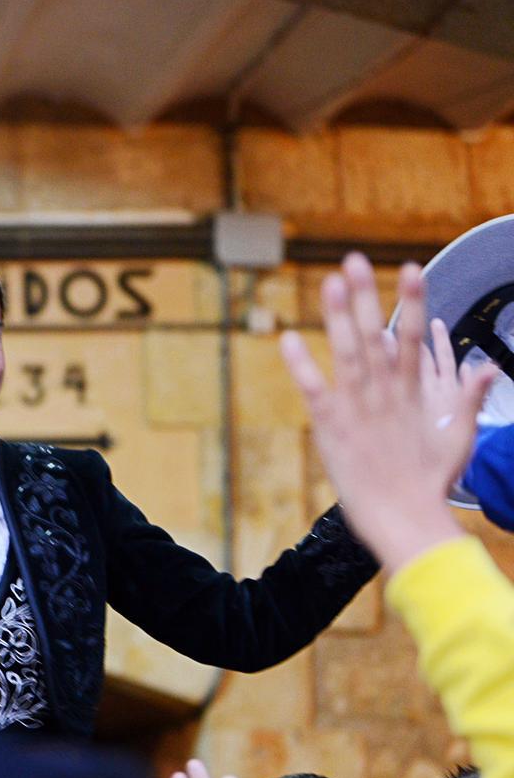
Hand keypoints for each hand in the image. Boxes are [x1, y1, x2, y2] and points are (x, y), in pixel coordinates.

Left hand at [280, 254, 495, 571]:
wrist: (405, 518)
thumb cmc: (429, 482)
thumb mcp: (458, 437)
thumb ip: (469, 398)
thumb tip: (488, 366)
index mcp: (414, 393)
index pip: (414, 337)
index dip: (413, 301)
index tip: (411, 267)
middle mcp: (386, 393)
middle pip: (377, 335)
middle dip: (367, 296)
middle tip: (354, 259)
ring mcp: (359, 407)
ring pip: (348, 353)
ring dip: (338, 317)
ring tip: (330, 282)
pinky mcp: (332, 426)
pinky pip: (314, 389)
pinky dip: (302, 365)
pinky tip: (289, 338)